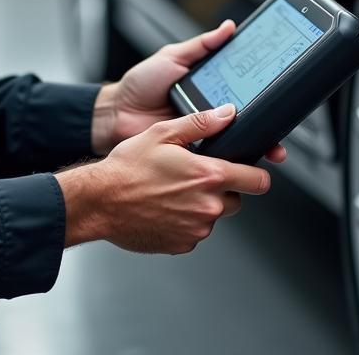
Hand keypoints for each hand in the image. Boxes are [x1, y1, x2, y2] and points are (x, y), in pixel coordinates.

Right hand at [59, 104, 271, 253]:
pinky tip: (165, 206)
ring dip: (202, 204)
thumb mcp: (164, 132)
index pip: (258, 181)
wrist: (100, 201)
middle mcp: (207, 206)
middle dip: (223, 187)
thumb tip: (227, 113)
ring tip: (173, 189)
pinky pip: (195, 231)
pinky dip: (186, 220)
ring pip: (214, 214)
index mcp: (209, 176)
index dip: (257, 174)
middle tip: (195, 175)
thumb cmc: (128, 167)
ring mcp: (196, 229)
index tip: (252, 171)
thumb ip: (201, 123)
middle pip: (236, 198)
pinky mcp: (182, 245)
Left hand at [91, 20, 285, 163]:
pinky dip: (229, 160)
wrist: (116, 113)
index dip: (262, 94)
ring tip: (270, 147)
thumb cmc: (140, 83)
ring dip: (254, 145)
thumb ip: (201, 45)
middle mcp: (210, 112)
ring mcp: (202, 134)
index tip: (280, 94)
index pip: (243, 91)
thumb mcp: (173, 56)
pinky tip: (241, 160)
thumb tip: (229, 27)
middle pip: (245, 120)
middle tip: (279, 128)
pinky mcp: (192, 153)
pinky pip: (215, 157)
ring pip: (236, 141)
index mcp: (209, 88)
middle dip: (266, 125)